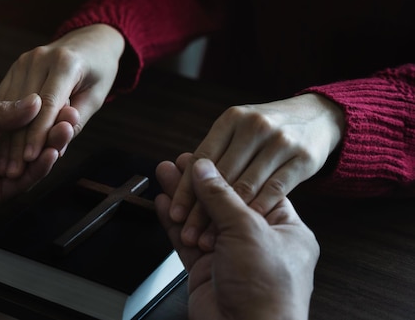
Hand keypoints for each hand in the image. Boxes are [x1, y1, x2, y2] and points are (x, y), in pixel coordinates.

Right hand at [0, 24, 124, 177]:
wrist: (90, 41)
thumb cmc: (99, 71)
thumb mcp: (96, 96)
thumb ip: (77, 121)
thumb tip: (57, 146)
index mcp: (65, 63)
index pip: (49, 104)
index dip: (38, 133)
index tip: (29, 159)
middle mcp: (40, 58)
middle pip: (25, 107)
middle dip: (18, 141)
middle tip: (13, 171)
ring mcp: (24, 61)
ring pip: (10, 104)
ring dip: (5, 137)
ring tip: (3, 165)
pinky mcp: (15, 66)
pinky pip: (4, 97)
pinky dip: (1, 122)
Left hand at [0, 94, 70, 239]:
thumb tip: (33, 100)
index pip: (17, 117)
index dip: (40, 110)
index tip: (60, 97)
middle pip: (29, 139)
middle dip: (51, 127)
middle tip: (71, 115)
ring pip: (29, 160)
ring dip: (50, 146)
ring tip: (67, 131)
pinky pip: (22, 183)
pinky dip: (38, 170)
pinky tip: (51, 155)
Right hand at [155, 158, 318, 319]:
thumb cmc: (268, 292)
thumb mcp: (248, 230)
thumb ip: (222, 196)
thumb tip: (205, 169)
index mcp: (284, 229)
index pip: (252, 189)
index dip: (227, 171)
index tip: (207, 156)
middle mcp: (258, 242)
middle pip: (223, 202)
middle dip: (199, 182)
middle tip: (180, 163)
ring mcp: (231, 257)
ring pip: (202, 219)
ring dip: (183, 198)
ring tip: (166, 174)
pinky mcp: (207, 271)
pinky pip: (187, 240)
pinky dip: (174, 223)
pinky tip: (164, 204)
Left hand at [170, 93, 344, 246]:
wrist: (317, 116)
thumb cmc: (266, 131)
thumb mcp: (237, 132)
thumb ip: (213, 154)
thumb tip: (178, 175)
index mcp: (231, 119)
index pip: (203, 159)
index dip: (186, 188)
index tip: (175, 212)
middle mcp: (254, 126)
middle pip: (222, 176)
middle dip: (201, 210)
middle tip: (189, 232)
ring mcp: (281, 141)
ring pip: (246, 186)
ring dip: (226, 218)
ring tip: (210, 240)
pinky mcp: (303, 158)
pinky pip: (275, 190)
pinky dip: (256, 211)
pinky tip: (242, 229)